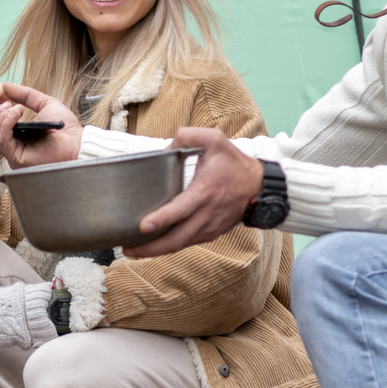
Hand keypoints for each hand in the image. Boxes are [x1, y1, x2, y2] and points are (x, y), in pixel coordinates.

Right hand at [0, 82, 83, 168]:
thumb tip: (5, 85)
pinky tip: (17, 112)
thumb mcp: (44, 104)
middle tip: (8, 104)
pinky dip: (6, 121)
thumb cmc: (64, 128)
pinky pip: (1, 137)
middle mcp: (10, 148)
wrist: (77, 143)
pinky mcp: (16, 157)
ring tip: (16, 107)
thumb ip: (25, 95)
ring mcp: (12, 154)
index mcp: (13, 139)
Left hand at [122, 128, 264, 256]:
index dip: (162, 219)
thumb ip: (188, 136)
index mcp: (205, 192)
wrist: (260, 188)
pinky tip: (151, 246)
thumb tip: (165, 148)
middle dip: (150, 247)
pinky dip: (168, 248)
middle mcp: (206, 215)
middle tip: (126, 249)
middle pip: (176, 239)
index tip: (143, 226)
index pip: (181, 209)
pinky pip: (185, 244)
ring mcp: (208, 228)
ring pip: (179, 246)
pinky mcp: (209, 234)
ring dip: (155, 251)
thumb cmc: (235, 164)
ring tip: (132, 250)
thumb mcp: (215, 139)